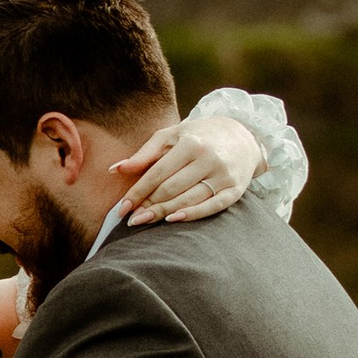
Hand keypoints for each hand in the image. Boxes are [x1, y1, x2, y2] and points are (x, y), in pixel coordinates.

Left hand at [113, 112, 258, 227]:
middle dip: (148, 205)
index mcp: (191, 144)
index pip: (157, 173)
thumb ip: (144, 154)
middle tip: (131, 219)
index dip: (138, 192)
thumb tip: (115, 169)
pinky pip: (212, 207)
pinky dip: (192, 215)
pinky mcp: (236, 190)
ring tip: (144, 221)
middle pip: (171, 188)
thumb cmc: (198, 136)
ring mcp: (224, 176)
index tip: (122, 208)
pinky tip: (173, 220)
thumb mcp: (171, 136)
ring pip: (188, 199)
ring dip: (164, 213)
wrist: (241, 136)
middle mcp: (209, 159)